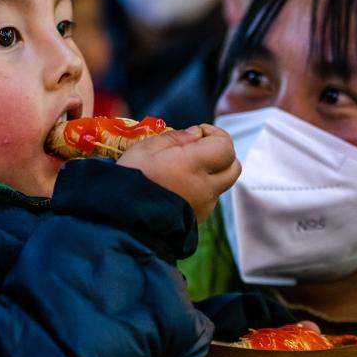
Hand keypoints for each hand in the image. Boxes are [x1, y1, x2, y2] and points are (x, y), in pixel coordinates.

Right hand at [117, 124, 239, 221]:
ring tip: (184, 169)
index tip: (196, 133)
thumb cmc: (131, 181)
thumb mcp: (146, 149)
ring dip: (210, 172)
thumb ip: (175, 138)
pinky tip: (178, 186)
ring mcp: (204, 206)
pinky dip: (201, 188)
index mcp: (195, 166)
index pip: (226, 146)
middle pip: (234, 166)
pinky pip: (208, 199)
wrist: (123, 224)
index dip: (215, 134)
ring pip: (221, 184)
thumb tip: (196, 134)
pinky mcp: (198, 219)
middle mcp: (206, 188)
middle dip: (221, 153)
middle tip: (197, 148)